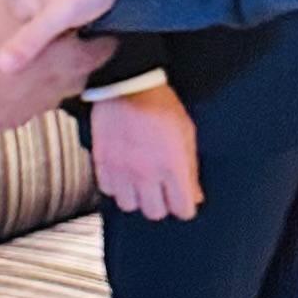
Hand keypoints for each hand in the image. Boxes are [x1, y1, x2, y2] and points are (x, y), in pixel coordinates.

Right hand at [0, 0, 109, 129]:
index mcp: (58, 59)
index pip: (99, 52)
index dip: (98, 36)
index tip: (94, 26)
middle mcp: (46, 92)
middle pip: (77, 76)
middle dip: (76, 57)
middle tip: (67, 39)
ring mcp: (23, 109)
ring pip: (52, 95)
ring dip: (51, 76)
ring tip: (38, 55)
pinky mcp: (0, 120)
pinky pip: (25, 108)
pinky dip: (24, 94)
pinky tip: (12, 77)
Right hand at [91, 85, 202, 220]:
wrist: (127, 84)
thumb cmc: (160, 104)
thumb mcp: (186, 133)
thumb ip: (190, 169)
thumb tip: (194, 196)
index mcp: (172, 166)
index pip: (182, 209)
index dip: (184, 205)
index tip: (182, 199)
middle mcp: (146, 173)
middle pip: (155, 212)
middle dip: (161, 203)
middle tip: (161, 191)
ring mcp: (122, 170)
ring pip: (129, 205)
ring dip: (136, 197)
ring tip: (139, 183)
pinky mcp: (102, 162)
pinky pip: (107, 190)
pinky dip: (115, 186)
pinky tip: (122, 174)